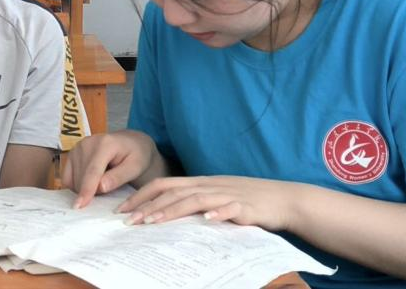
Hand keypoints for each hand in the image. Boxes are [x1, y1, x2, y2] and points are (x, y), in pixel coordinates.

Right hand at [61, 130, 156, 208]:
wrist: (130, 142)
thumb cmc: (136, 155)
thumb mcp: (135, 167)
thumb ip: (118, 177)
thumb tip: (101, 187)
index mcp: (104, 144)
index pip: (93, 171)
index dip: (86, 189)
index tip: (79, 206)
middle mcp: (86, 143)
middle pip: (81, 178)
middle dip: (91, 192)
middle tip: (109, 192)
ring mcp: (76, 148)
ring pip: (73, 180)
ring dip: (84, 189)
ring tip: (103, 184)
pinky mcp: (71, 154)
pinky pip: (67, 178)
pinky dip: (76, 186)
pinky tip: (90, 185)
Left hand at [119, 175, 299, 231]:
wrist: (282, 198)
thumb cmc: (246, 200)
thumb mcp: (214, 196)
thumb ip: (192, 201)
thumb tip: (164, 212)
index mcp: (199, 182)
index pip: (163, 185)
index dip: (141, 195)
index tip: (122, 210)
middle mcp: (209, 185)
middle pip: (173, 192)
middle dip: (148, 206)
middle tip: (128, 221)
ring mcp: (226, 195)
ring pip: (195, 199)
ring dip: (172, 210)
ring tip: (153, 221)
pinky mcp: (245, 207)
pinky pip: (230, 208)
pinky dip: (218, 213)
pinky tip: (208, 219)